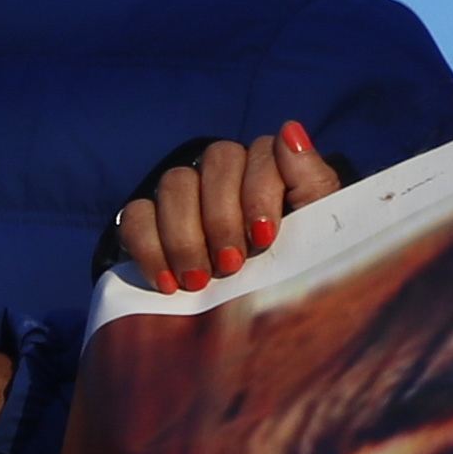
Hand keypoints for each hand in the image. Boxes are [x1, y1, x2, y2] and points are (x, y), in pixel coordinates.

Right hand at [111, 119, 344, 293]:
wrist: (262, 323)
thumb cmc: (295, 271)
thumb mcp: (316, 231)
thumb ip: (310, 180)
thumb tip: (290, 130)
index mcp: (271, 168)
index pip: (261, 151)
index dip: (259, 192)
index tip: (263, 237)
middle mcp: (227, 172)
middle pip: (216, 160)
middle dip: (222, 217)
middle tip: (231, 265)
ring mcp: (185, 193)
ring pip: (175, 183)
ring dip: (186, 236)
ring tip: (199, 280)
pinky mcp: (148, 220)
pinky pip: (136, 215)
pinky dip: (149, 247)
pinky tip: (167, 282)